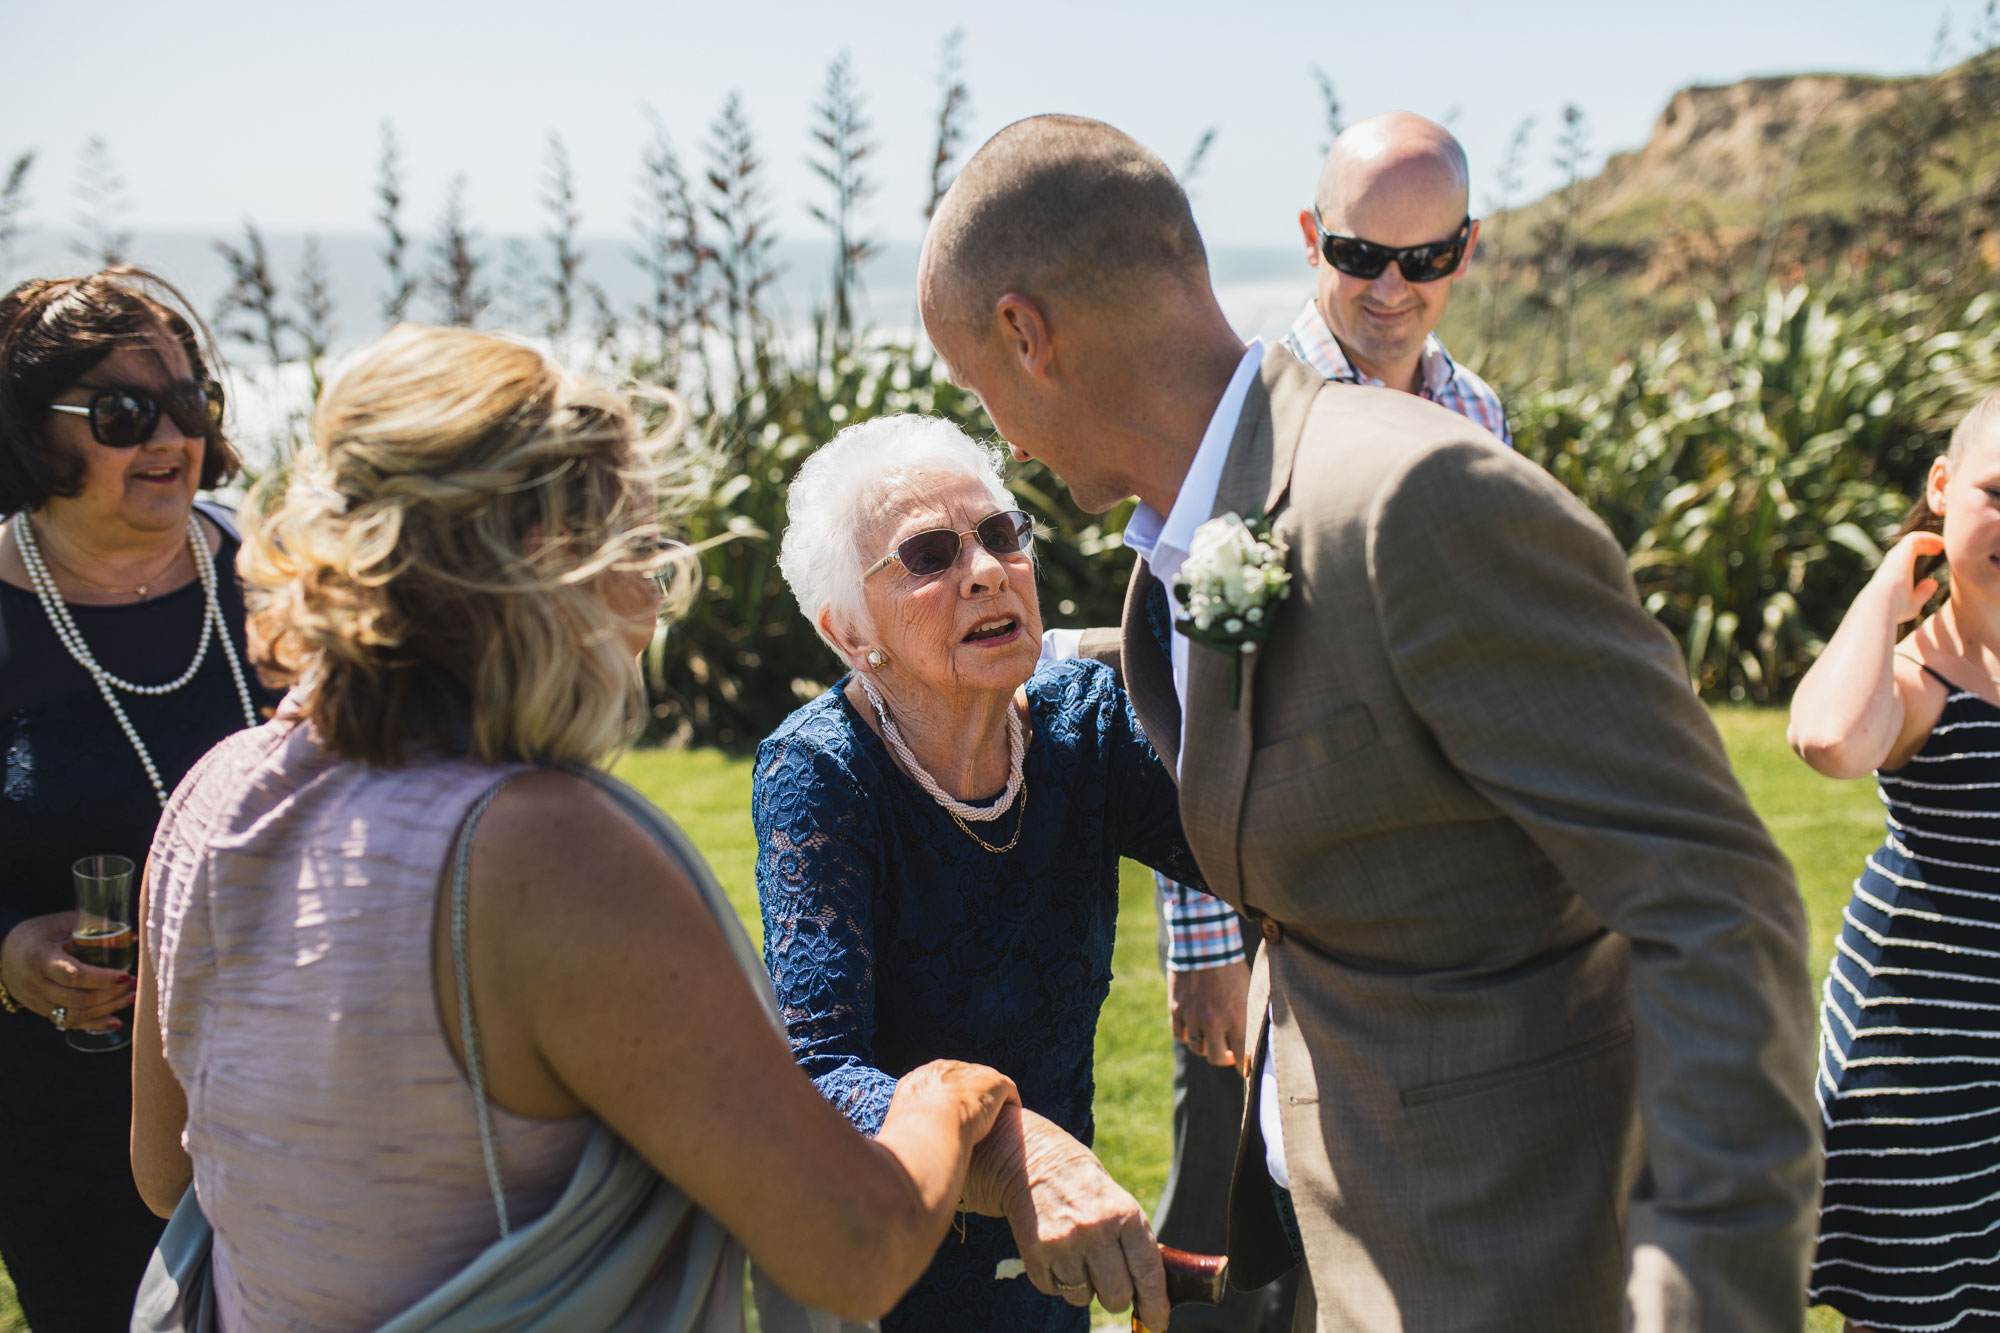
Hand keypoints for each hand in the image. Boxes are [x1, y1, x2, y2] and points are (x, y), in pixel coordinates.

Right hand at [0, 912, 134, 1031]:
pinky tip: (116, 1021)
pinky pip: (69, 1023)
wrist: (4, 953)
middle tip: (134, 985)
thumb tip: (134, 935)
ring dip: (107, 1009)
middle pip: (77, 999)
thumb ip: (94, 926)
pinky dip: (94, 1024)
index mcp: (41, 958)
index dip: (101, 978)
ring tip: (132, 997)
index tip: (125, 976)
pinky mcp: (43, 1011)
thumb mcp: (61, 923)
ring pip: (75, 1014)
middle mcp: (37, 984)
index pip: (73, 975)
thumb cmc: (38, 934)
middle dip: (110, 995)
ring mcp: (39, 1001)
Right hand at [891, 1058, 1019, 1144]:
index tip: (951, 1121)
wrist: (931, 1128)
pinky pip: (1007, 1091)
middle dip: (969, 1098)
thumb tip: (893, 1160)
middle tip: (978, 1123)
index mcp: (919, 1080)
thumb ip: (903, 1138)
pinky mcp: (994, 1082)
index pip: (937, 1085)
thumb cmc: (910, 1140)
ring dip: (991, 1102)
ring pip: (985, 1085)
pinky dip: (1011, 1104)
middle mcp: (944, 1069)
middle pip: (962, 1081)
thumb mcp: (898, 1136)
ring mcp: (970, 1072)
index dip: (946, 1103)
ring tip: (1000, 1123)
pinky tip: (1015, 1121)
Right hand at [963, 1105, 1167, 1329]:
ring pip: (1083, 1297)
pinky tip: (1057, 1253)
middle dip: (1116, 1297)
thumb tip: (1151, 1291)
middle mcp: (1095, 1230)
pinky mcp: (1035, 1252)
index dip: (1155, 1304)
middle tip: (1110, 1283)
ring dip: (1083, 1286)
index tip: (1157, 1321)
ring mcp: (1063, 1243)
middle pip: (1116, 1295)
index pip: (1148, 1273)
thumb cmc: (1084, 1186)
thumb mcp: (1118, 1202)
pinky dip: (1057, 1281)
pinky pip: (1054, 1290)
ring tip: (1077, 1255)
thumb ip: (1133, 1242)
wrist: (1031, 1160)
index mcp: (1125, 1214)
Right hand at [1168, 960, 1249, 1073]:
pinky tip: (1194, 1028)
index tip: (1245, 1068)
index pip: (1242, 1056)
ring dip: (1206, 1046)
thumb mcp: (1249, 990)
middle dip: (1225, 1058)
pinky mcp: (1176, 1008)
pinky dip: (1186, 1034)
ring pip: (1197, 1047)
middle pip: (1216, 1058)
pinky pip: (1179, 1033)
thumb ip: (1250, 1016)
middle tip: (1229, 1053)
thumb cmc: (1233, 967)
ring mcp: (1192, 1016)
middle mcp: (1213, 1022)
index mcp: (1236, 1018)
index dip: (1244, 1066)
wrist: (1205, 943)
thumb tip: (1256, 1035)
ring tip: (1211, 1037)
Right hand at [1873, 530, 1945, 624]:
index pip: (1907, 557)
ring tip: (1944, 542)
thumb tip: (1933, 582)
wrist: (1882, 603)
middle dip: (1925, 544)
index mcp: (1893, 573)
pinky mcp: (1903, 551)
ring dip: (1929, 540)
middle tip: (1941, 546)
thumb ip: (1923, 593)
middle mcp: (1892, 562)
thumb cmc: (1896, 608)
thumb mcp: (1914, 603)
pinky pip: (1916, 538)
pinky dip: (1929, 538)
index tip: (1937, 553)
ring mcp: (1896, 555)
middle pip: (1908, 546)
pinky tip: (1942, 543)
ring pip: (1913, 540)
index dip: (1923, 552)